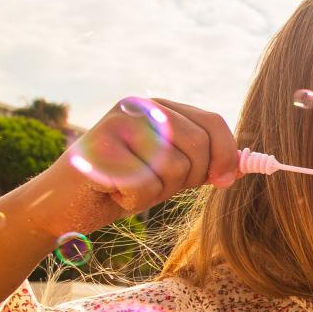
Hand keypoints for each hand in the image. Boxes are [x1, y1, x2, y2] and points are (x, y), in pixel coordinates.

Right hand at [29, 97, 238, 236]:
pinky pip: (144, 185)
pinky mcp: (98, 148)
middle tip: (162, 186)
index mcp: (159, 106)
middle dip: (189, 177)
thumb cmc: (124, 186)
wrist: (67, 205)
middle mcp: (138, 107)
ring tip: (133, 186)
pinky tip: (114, 192)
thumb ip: (205, 164)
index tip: (225, 180)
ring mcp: (116, 123)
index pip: (212, 121)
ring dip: (159, 191)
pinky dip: (134, 200)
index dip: (227, 153)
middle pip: (198, 144)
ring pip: (173, 167)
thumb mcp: (172, 172)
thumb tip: (245, 167)